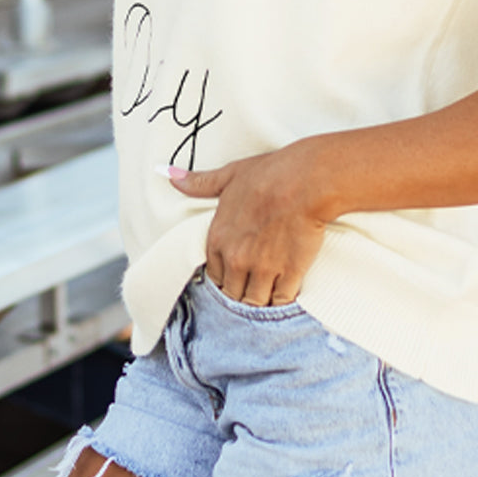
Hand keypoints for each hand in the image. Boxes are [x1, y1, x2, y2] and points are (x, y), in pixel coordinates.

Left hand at [160, 143, 327, 305]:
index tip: (236, 272)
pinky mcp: (289, 275)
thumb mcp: (230, 175)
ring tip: (270, 291)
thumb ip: (200, 183)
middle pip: (233, 293)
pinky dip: (283, 300)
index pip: (214, 275)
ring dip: (262, 299)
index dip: (226, 275)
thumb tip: (170, 174)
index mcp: (219, 239)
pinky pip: (281, 301)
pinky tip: (287, 290)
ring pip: (255, 302)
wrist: (307, 181)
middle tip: (254, 284)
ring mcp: (262, 270)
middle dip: (242, 291)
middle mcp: (236, 259)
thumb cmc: (271, 174)